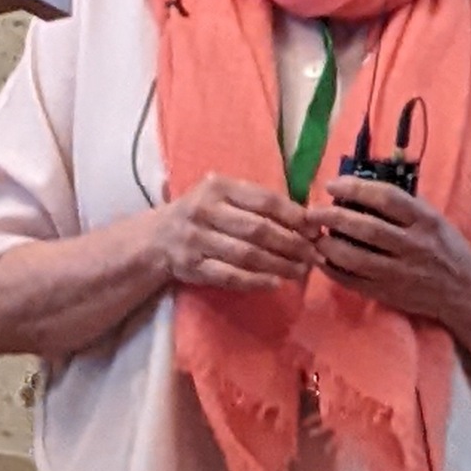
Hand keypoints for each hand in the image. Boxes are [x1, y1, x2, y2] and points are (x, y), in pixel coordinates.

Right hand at [154, 171, 315, 292]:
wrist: (155, 238)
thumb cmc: (201, 214)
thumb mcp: (222, 196)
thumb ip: (256, 202)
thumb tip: (305, 218)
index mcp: (219, 187)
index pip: (265, 200)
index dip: (294, 216)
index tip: (315, 229)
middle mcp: (206, 210)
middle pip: (259, 229)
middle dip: (292, 244)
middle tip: (314, 255)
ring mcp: (197, 239)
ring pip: (247, 254)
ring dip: (279, 265)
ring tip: (302, 271)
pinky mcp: (192, 266)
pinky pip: (230, 276)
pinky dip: (255, 281)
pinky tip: (275, 283)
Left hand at [314, 175, 470, 321]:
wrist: (463, 291)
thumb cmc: (445, 248)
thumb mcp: (432, 218)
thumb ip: (402, 205)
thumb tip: (359, 187)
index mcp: (425, 221)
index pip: (386, 198)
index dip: (355, 188)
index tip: (332, 185)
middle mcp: (413, 246)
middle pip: (367, 228)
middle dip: (334, 217)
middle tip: (312, 211)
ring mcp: (400, 273)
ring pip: (357, 258)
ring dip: (329, 245)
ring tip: (313, 235)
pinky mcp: (389, 294)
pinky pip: (354, 282)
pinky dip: (333, 270)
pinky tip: (322, 259)